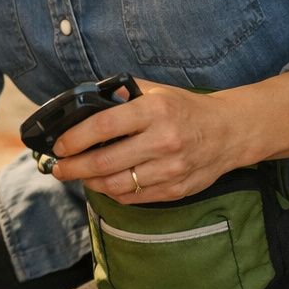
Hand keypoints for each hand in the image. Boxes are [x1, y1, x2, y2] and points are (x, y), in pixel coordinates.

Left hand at [48, 79, 248, 203]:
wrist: (230, 131)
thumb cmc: (186, 109)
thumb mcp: (155, 91)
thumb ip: (121, 93)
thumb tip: (83, 100)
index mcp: (154, 111)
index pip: (103, 126)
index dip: (75, 138)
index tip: (59, 146)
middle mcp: (163, 141)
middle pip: (105, 161)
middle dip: (73, 167)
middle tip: (58, 168)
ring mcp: (171, 169)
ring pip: (117, 184)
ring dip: (90, 182)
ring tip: (78, 176)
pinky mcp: (176, 189)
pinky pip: (134, 197)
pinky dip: (113, 192)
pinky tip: (104, 184)